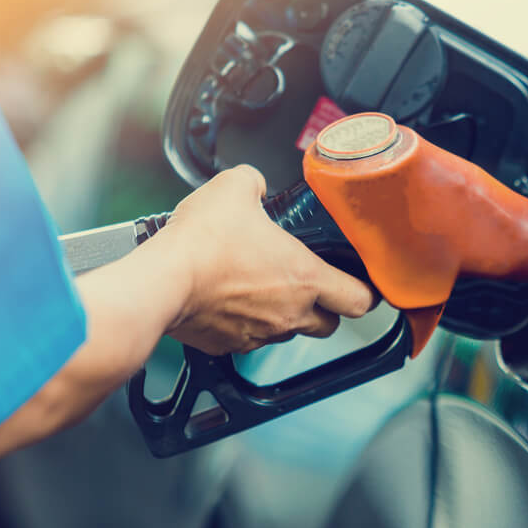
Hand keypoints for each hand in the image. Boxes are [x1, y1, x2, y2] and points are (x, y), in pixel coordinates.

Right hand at [152, 165, 375, 354]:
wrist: (160, 282)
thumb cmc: (201, 242)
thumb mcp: (236, 187)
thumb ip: (256, 183)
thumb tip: (253, 185)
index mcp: (305, 277)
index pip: (359, 300)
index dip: (366, 293)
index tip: (362, 286)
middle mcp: (289, 313)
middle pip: (328, 325)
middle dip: (326, 308)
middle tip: (310, 285)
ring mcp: (260, 334)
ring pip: (288, 333)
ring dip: (284, 314)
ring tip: (262, 286)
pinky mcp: (229, 345)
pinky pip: (249, 339)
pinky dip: (246, 323)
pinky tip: (230, 299)